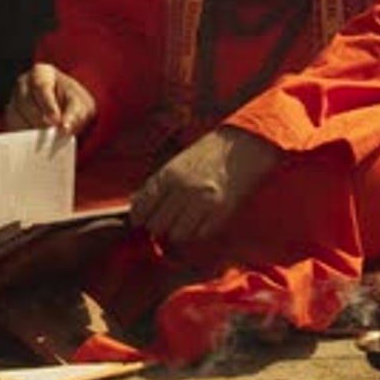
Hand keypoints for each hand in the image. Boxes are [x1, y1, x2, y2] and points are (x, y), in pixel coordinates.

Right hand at [5, 62, 96, 134]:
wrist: (66, 111)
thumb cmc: (72, 102)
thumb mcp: (80, 104)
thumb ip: (74, 114)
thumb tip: (64, 128)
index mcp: (41, 73)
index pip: (41, 87)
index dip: (48, 105)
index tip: (57, 121)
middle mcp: (23, 84)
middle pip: (25, 101)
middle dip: (39, 119)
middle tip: (51, 133)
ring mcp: (13, 99)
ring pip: (16, 115)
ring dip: (30, 129)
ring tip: (45, 141)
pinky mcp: (11, 117)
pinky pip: (12, 126)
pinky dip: (24, 134)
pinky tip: (36, 142)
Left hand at [131, 127, 279, 244]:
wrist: (243, 145)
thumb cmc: (208, 152)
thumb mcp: (178, 162)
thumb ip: (158, 184)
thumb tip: (135, 205)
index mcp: (169, 173)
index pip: (142, 207)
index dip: (139, 217)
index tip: (142, 220)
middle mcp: (183, 188)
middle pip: (157, 225)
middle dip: (158, 225)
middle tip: (165, 220)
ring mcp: (202, 201)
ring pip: (176, 234)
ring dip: (178, 231)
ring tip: (184, 220)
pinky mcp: (220, 211)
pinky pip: (199, 234)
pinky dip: (197, 231)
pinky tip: (200, 219)